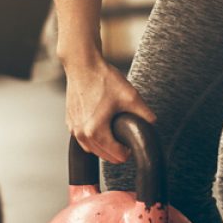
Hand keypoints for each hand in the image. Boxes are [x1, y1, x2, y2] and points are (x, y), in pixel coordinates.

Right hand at [62, 49, 156, 163]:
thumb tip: (152, 125)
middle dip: (117, 149)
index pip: (117, 156)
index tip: (131, 138)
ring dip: (104, 146)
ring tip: (114, 131)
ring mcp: (73, 128)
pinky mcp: (70, 122)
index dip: (128, 150)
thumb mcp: (131, 96)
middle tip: (125, 134)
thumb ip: (145, 114)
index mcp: (95, 131)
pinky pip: (83, 140)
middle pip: (104, 156)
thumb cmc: (103, 79)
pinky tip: (101, 125)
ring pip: (92, 150)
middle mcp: (81, 134)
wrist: (82, 65)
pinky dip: (93, 138)